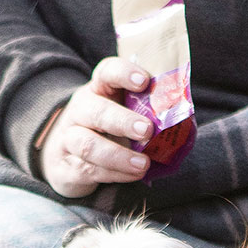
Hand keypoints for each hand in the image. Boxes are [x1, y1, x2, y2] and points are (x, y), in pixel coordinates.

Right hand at [39, 56, 156, 198]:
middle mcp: (81, 111)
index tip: (144, 81)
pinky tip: (133, 175)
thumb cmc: (107, 130)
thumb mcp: (122, 113)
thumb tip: (182, 118)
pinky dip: (115, 174)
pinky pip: (91, 170)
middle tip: (147, 131)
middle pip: (97, 112)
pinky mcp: (68, 166)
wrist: (66, 156)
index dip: (124, 73)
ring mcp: (69, 138)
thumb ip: (146, 111)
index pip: (107, 73)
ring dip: (118, 156)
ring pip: (88, 145)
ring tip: (142, 164)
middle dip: (123, 121)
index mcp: (98, 90)